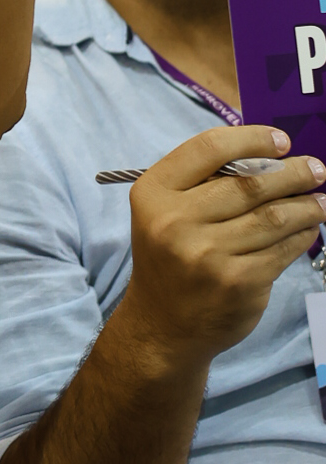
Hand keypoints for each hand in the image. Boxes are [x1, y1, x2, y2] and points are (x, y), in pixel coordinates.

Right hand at [125, 124, 325, 367]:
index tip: (282, 141)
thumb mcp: (165, 213)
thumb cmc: (170, 258)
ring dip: (307, 206)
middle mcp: (176, 221)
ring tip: (321, 200)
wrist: (164, 325)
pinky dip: (302, 235)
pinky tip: (309, 228)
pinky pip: (282, 249)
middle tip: (316, 169)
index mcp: (155, 193)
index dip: (252, 138)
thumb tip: (270, 158)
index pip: (208, 149)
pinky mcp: (238, 282)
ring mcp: (208, 254)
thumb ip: (203, 183)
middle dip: (292, 173)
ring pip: (273, 217)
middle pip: (249, 183)